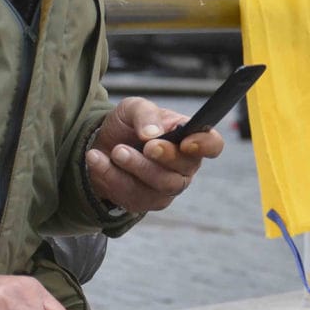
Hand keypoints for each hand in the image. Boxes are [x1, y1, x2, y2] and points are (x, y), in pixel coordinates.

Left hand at [85, 96, 225, 215]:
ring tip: (116, 151)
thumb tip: (152, 133)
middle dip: (164, 157)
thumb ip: (145, 114)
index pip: (212, 145)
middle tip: (146, 145)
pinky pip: (132, 195)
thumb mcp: (133, 108)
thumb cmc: (128, 125)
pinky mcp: (145, 202)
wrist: (102, 146)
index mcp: (189, 138)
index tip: (187, 143)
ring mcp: (166, 188)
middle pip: (184, 170)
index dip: (205, 146)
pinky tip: (97, 159)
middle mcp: (184, 167)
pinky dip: (111, 176)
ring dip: (135, 167)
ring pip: (159, 186)